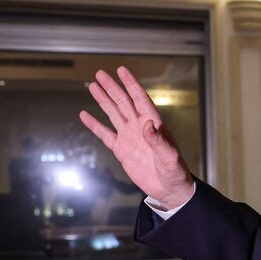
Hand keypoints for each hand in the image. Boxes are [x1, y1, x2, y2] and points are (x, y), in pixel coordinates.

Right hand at [79, 66, 193, 207]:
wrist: (169, 189)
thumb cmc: (175, 172)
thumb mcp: (170, 157)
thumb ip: (159, 141)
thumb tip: (148, 124)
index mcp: (154, 124)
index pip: (140, 99)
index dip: (131, 84)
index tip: (121, 70)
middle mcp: (140, 127)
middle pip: (124, 102)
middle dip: (112, 88)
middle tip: (100, 73)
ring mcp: (130, 137)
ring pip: (114, 114)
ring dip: (103, 100)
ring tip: (93, 86)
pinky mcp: (121, 150)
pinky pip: (105, 135)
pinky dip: (95, 125)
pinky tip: (85, 115)